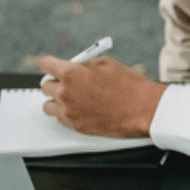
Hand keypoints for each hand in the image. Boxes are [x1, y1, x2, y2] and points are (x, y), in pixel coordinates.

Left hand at [38, 55, 165, 138]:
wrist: (144, 109)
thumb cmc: (130, 86)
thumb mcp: (107, 63)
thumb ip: (86, 64)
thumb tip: (77, 65)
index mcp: (72, 73)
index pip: (45, 64)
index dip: (51, 64)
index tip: (54, 66)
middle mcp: (66, 93)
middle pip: (45, 86)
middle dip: (56, 82)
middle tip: (68, 82)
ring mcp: (70, 112)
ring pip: (48, 106)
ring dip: (57, 100)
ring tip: (73, 97)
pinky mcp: (76, 126)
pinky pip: (62, 118)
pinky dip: (68, 113)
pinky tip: (82, 108)